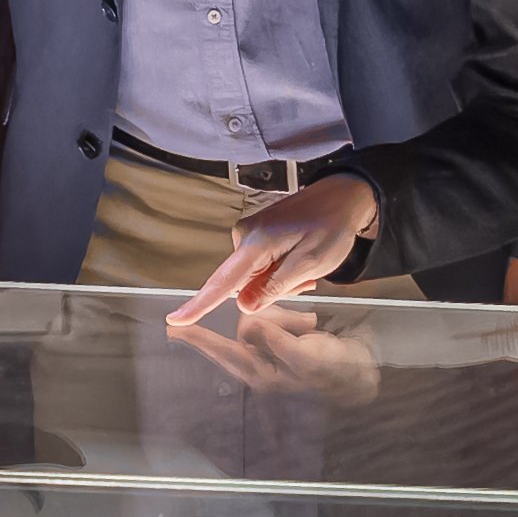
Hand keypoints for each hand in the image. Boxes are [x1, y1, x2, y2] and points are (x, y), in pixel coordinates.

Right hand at [182, 177, 381, 320]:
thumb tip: (243, 305)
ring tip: (307, 267)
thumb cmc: (331, 227)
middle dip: (272, 290)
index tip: (176, 320)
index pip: (222, 282)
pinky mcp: (256, 233)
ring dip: (278, 280)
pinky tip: (298, 260)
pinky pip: (259, 265)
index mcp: (256, 242)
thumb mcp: (310, 262)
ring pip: (254, 277)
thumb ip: (275, 285)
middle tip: (307, 280)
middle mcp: (245, 235)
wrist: (342, 196)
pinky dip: (278, 270)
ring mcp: (249, 232)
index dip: (199, 305)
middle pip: (244, 284)